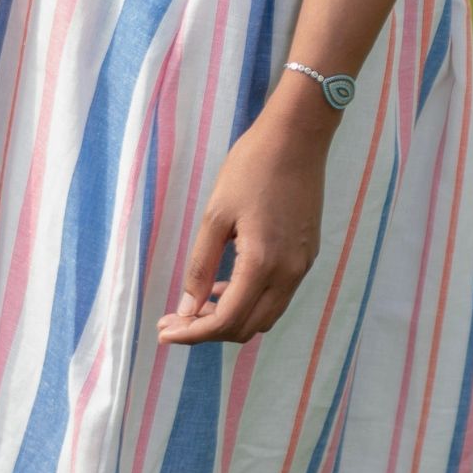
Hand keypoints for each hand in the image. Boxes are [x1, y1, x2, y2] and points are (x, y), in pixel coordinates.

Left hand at [156, 103, 327, 346]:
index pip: (225, 320)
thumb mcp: (215, 216)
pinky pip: (278, 296)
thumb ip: (200, 267)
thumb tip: (186, 308)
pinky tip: (228, 284)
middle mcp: (288, 274)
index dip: (192, 333)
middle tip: (175, 320)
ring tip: (198, 304)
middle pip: (247, 328)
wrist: (296, 138)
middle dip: (208, 330)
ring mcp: (302, 267)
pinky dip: (251, 301)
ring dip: (231, 318)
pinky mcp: (308, 256)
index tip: (164, 333)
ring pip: (265, 317)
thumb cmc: (250, 168)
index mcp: (262, 264)